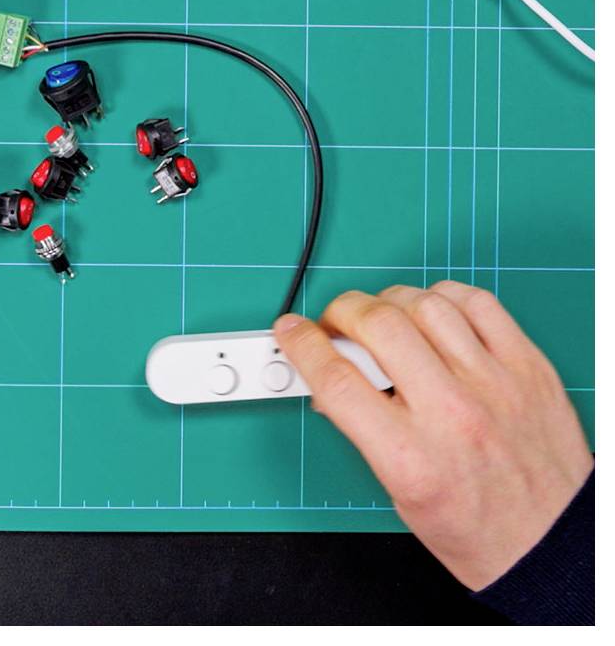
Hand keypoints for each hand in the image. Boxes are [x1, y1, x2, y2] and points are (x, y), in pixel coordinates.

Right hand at [274, 281, 592, 589]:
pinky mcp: (528, 368)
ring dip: (390, 302)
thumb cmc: (478, 531)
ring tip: (384, 317)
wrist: (557, 550)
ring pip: (425, 304)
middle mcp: (453, 415)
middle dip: (341, 312)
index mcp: (411, 458)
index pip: (336, 379)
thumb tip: (330, 383)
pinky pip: (479, 303)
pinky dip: (445, 297)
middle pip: (378, 325)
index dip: (301, 345)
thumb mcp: (399, 494)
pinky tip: (433, 312)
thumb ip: (362, 432)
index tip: (291, 332)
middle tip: (337, 324)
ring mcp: (495, 384)